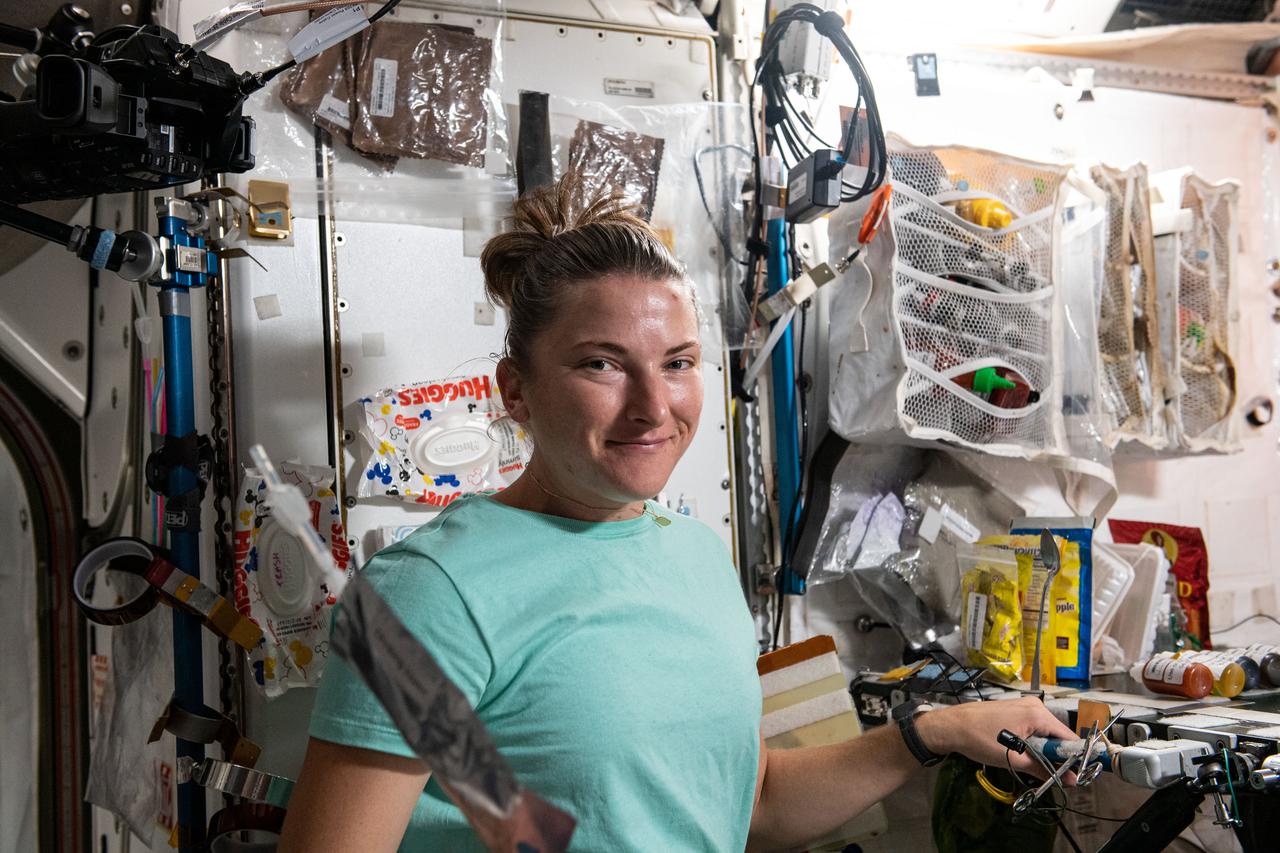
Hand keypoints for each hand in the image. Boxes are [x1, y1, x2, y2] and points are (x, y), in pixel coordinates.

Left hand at [915, 697, 1078, 780]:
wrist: (951, 725)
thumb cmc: (980, 740)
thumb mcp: (1014, 760)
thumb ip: (1045, 769)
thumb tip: (1071, 781)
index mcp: (1038, 714)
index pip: (1069, 738)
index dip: (1074, 759)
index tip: (1074, 777)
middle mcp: (1035, 705)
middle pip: (1058, 735)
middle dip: (1057, 756)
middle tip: (1051, 775)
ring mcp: (1025, 705)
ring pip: (1046, 732)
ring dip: (1043, 750)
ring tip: (1033, 765)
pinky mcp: (1016, 709)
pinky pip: (1034, 727)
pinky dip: (1033, 742)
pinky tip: (1024, 753)